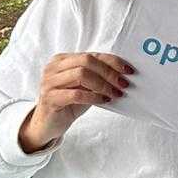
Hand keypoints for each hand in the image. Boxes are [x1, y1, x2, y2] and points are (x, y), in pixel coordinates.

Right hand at [19, 52, 133, 152]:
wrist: (48, 123)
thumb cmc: (69, 102)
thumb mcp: (85, 87)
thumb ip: (97, 77)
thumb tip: (122, 75)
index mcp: (62, 60)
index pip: (92, 55)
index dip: (112, 61)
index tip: (128, 70)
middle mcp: (53, 67)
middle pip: (86, 61)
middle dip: (109, 72)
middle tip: (123, 84)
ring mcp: (49, 82)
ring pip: (81, 74)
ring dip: (103, 84)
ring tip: (115, 94)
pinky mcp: (50, 98)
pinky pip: (76, 94)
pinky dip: (94, 97)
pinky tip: (104, 101)